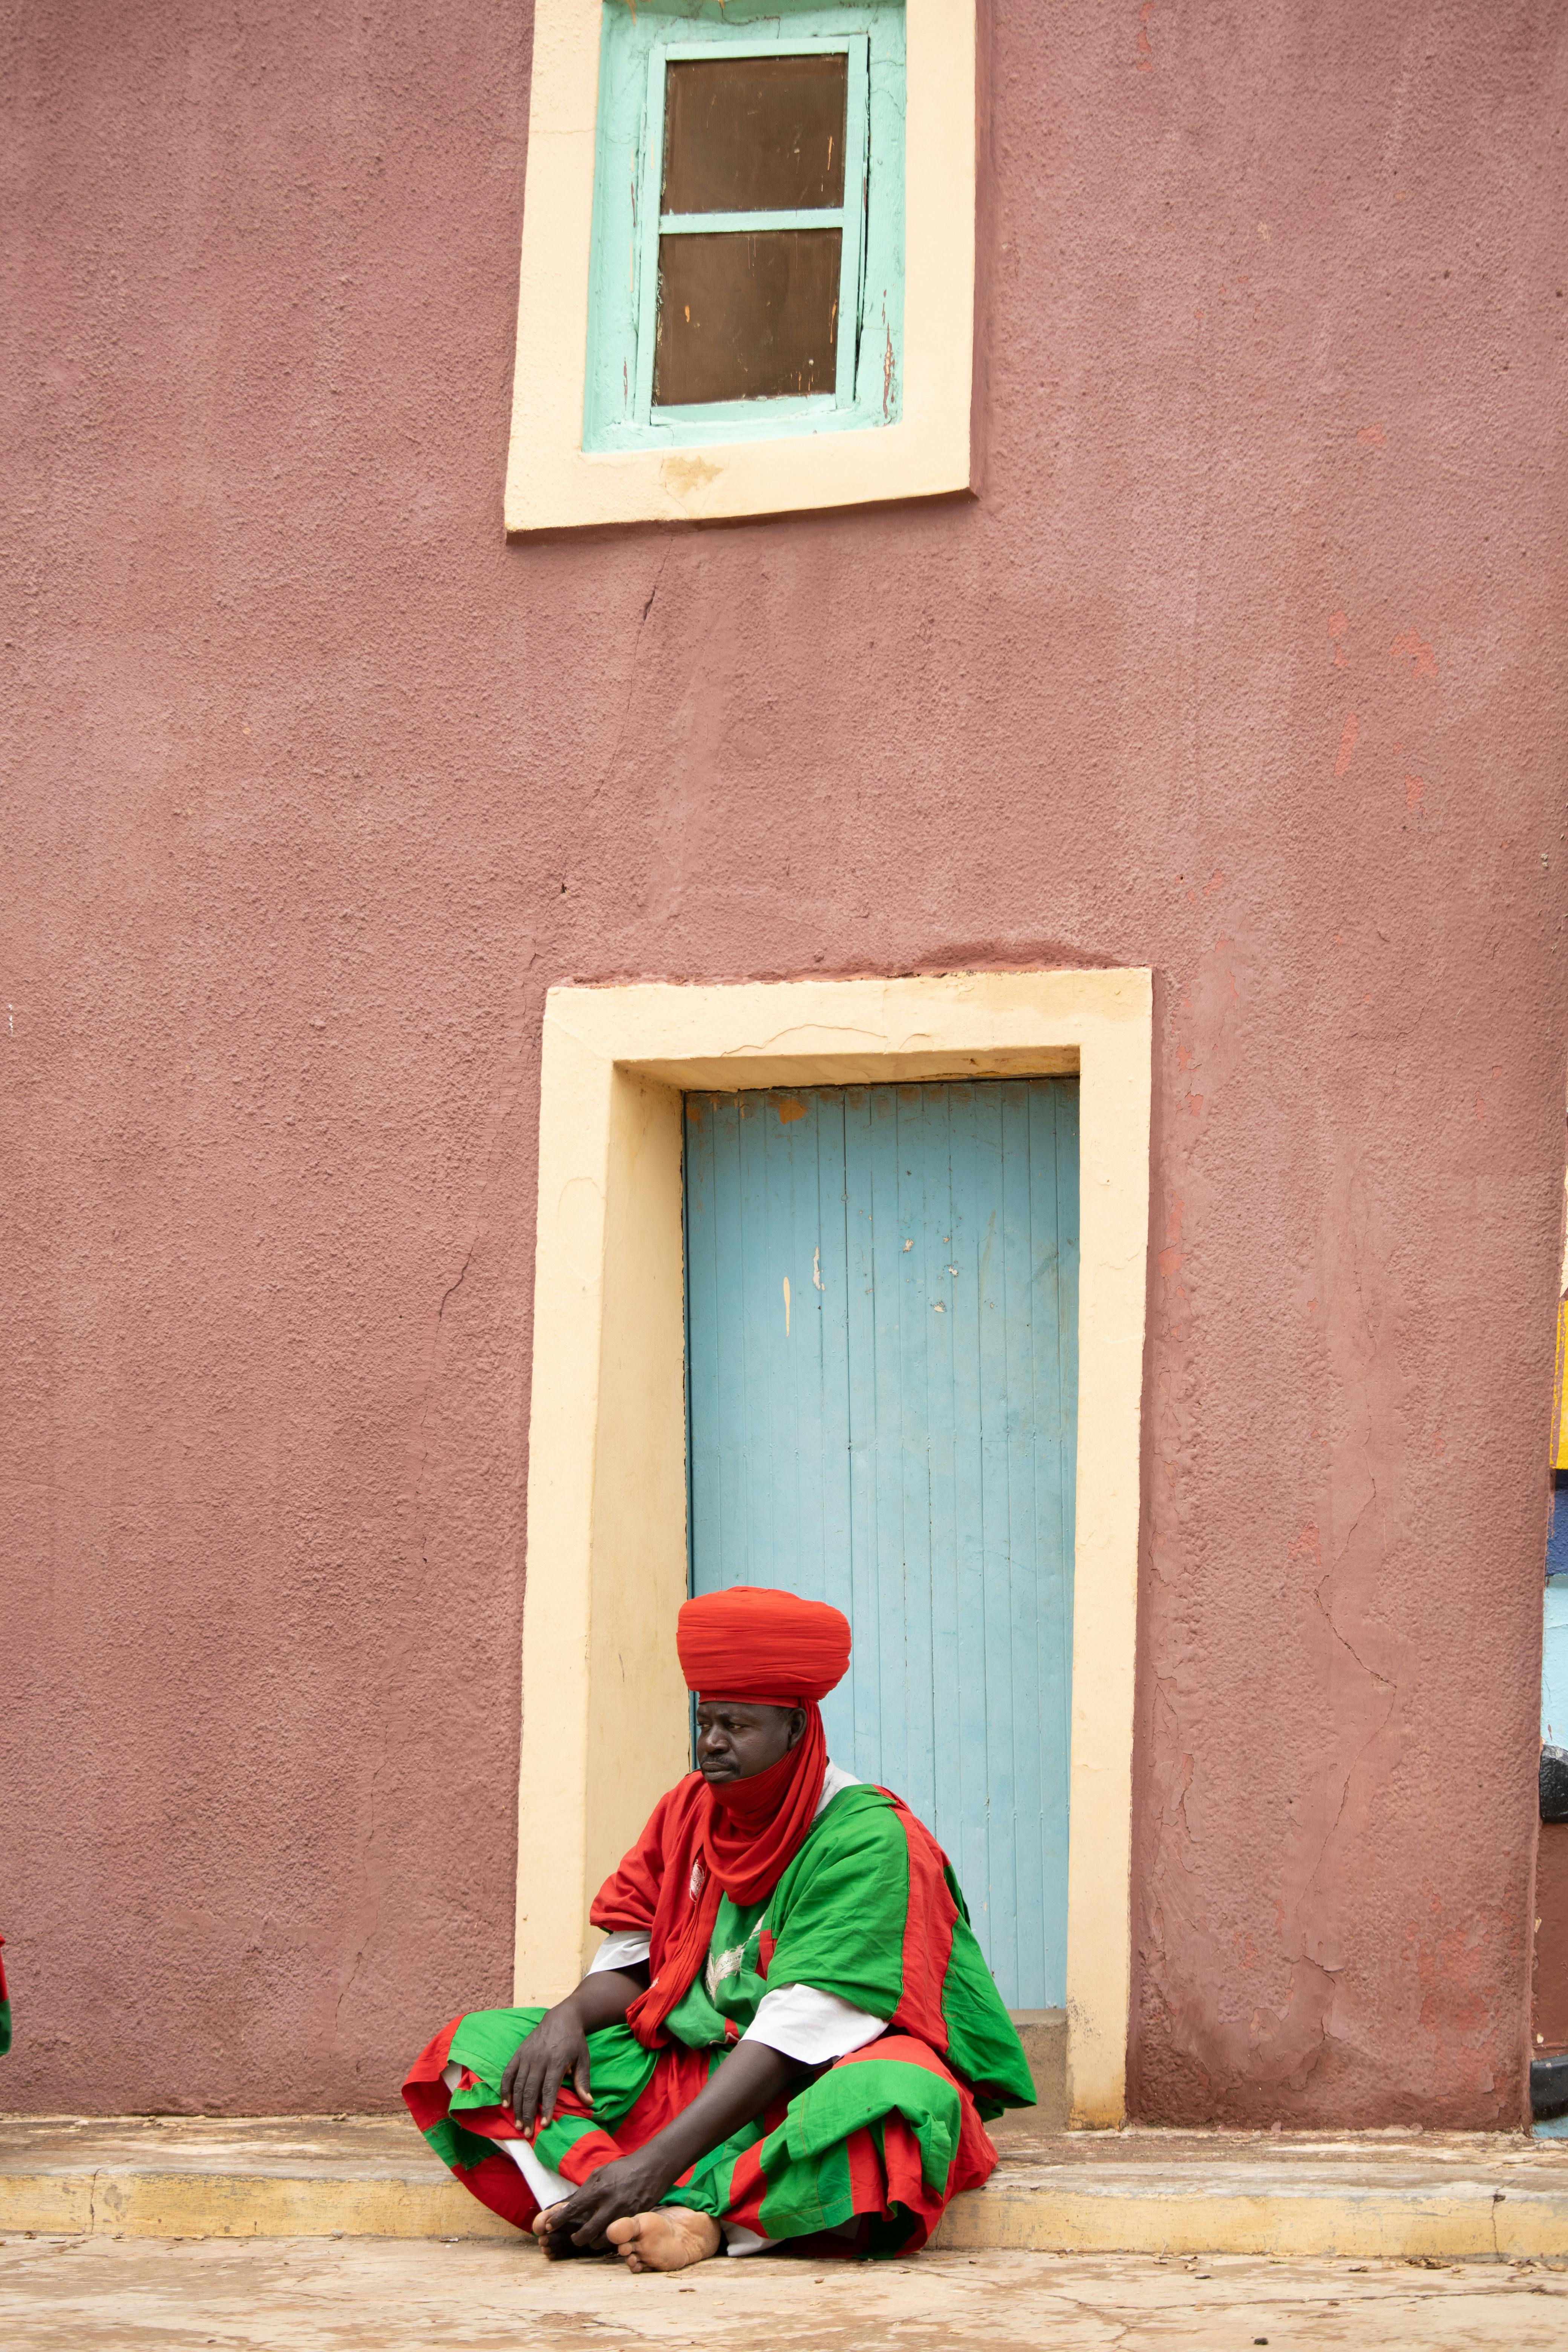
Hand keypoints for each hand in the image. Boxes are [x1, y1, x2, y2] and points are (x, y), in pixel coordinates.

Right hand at [501, 2001, 591, 2133]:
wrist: (562, 2017)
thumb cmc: (575, 2041)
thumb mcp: (584, 2058)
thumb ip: (583, 2081)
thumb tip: (589, 2102)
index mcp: (557, 2061)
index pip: (549, 2088)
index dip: (547, 2107)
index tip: (545, 2125)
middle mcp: (539, 2059)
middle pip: (531, 2090)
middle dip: (529, 2113)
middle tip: (528, 2132)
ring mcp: (527, 2056)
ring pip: (519, 2085)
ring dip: (518, 2106)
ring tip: (519, 2124)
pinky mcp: (519, 2053)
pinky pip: (508, 2073)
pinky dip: (505, 2089)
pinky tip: (506, 2104)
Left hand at [536, 2148, 678, 2251]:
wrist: (652, 2167)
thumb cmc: (623, 2169)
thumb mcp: (600, 2173)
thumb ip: (584, 2190)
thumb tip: (567, 2205)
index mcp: (600, 2189)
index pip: (574, 2208)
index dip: (559, 2219)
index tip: (548, 2226)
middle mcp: (611, 2203)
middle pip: (587, 2232)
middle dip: (576, 2238)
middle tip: (574, 2236)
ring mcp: (623, 2214)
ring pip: (602, 2240)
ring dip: (592, 2241)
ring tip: (589, 2237)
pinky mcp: (634, 2220)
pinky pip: (617, 2237)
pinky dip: (608, 2239)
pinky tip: (605, 2234)